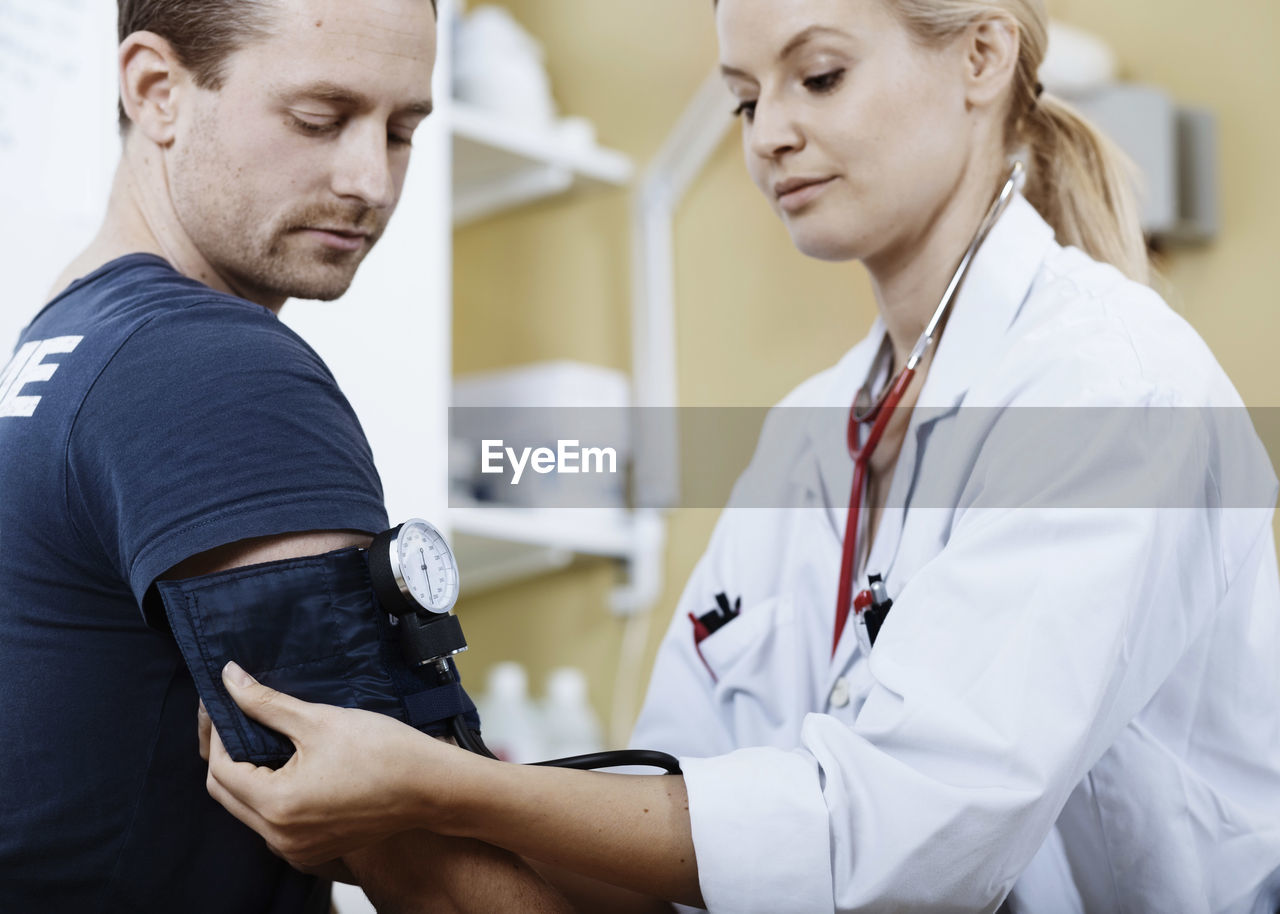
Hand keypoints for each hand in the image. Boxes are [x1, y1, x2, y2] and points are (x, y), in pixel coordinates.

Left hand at [205, 661, 471, 867]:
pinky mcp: (313, 850)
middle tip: (233, 716)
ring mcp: (296, 849)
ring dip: (246, 775)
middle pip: (226, 793)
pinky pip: (272, 823)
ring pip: (247, 810)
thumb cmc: (384, 752)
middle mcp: (279, 836)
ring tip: (259, 737)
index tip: (222, 703)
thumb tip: (229, 679)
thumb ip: (266, 702)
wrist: (431, 787)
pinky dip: (269, 794)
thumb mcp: (319, 720)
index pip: (219, 768)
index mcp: (277, 805)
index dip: (216, 732)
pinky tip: (284, 765)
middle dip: (224, 753)